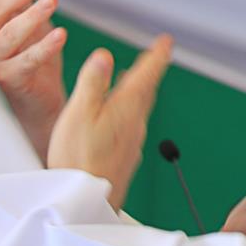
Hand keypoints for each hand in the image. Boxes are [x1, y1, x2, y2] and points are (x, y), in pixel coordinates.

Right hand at [46, 35, 173, 210]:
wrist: (86, 203)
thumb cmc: (79, 160)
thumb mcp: (79, 115)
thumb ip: (92, 84)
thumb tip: (104, 56)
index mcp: (126, 108)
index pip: (148, 75)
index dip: (157, 56)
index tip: (166, 41)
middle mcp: (135, 124)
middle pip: (147, 90)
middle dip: (151, 69)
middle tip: (157, 54)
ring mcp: (132, 141)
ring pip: (140, 107)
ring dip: (141, 88)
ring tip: (137, 76)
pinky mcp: (124, 155)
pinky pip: (132, 123)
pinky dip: (131, 108)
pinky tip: (121, 113)